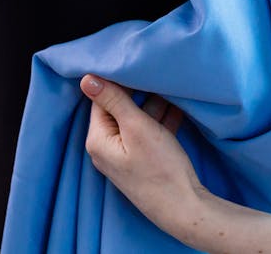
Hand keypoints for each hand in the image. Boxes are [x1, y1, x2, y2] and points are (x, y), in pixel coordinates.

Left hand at [81, 75, 205, 234]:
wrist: (184, 207)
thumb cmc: (160, 168)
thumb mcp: (137, 127)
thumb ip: (114, 100)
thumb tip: (86, 78)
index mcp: (98, 139)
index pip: (102, 99)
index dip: (118, 80)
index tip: (136, 64)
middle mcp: (107, 147)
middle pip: (119, 108)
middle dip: (138, 91)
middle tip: (156, 71)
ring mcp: (125, 155)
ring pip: (137, 119)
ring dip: (154, 104)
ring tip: (171, 84)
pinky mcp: (143, 160)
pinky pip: (149, 132)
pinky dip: (162, 119)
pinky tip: (179, 105)